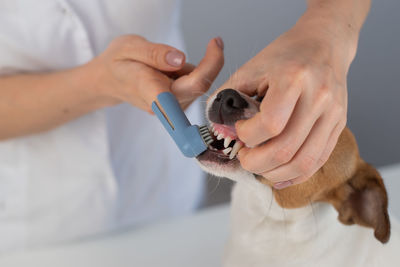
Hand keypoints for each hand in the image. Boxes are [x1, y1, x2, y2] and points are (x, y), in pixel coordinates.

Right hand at [89, 35, 223, 111]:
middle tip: (214, 41)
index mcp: (149, 89)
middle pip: (199, 86)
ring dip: (195, 69)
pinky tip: (171, 72)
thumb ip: (154, 53)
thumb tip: (180, 59)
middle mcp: (163, 104)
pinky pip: (194, 87)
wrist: (110, 81)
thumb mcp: (129, 47)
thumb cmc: (118, 63)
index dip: (207, 69)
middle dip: (211, 62)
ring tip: (167, 62)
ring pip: (198, 86)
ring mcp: (171, 108)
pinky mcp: (178, 106)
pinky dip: (190, 74)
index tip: (215, 46)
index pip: (184, 88)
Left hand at [220, 18, 356, 188]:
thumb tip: (216, 129)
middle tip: (243, 157)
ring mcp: (332, 114)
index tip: (238, 131)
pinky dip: (295, 175)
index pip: (269, 124)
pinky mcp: (338, 126)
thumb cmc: (284, 55)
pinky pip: (318, 162)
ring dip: (273, 173)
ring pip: (303, 163)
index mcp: (294, 78)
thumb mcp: (250, 68)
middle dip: (255, 163)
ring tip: (257, 167)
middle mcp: (318, 98)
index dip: (246, 136)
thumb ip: (229, 97)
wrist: (324, 44)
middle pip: (285, 150)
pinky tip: (277, 175)